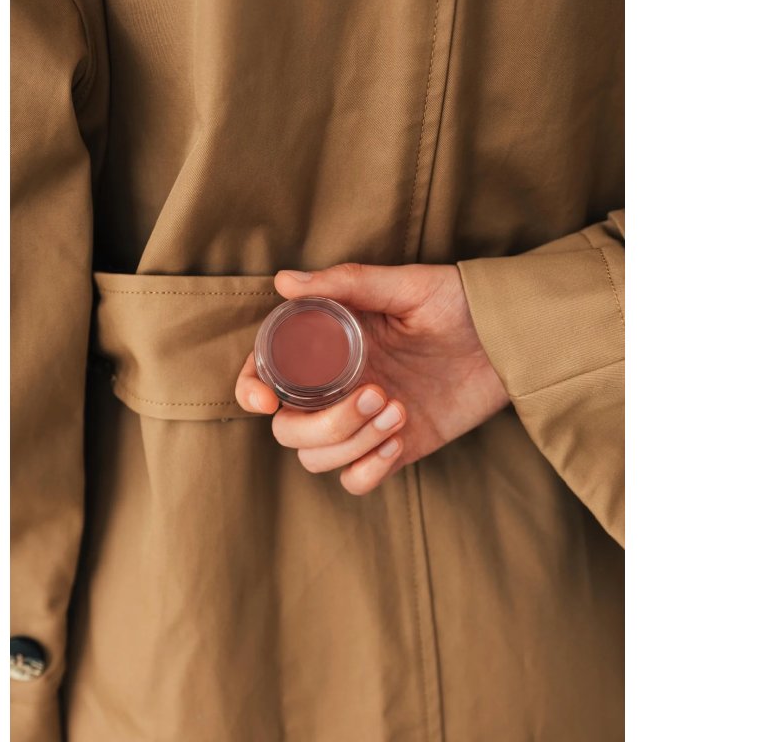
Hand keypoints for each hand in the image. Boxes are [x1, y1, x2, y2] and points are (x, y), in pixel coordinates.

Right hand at [235, 263, 509, 493]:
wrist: (511, 337)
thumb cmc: (456, 302)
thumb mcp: (404, 286)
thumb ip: (345, 284)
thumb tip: (284, 281)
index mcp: (326, 347)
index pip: (266, 375)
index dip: (252, 391)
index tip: (267, 401)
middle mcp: (336, 387)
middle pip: (290, 431)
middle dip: (324, 424)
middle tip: (375, 393)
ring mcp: (364, 421)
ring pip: (318, 458)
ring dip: (351, 443)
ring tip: (398, 408)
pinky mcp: (395, 447)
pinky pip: (357, 480)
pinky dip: (368, 470)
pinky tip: (398, 440)